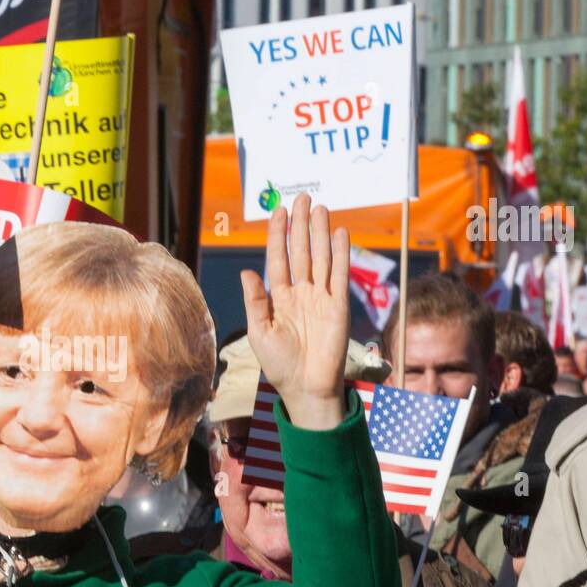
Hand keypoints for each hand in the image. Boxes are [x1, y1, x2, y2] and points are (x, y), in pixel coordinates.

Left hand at [240, 194, 349, 429]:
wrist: (306, 388)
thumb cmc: (279, 365)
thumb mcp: (259, 332)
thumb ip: (255, 301)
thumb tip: (246, 271)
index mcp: (278, 298)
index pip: (277, 259)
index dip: (277, 235)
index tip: (277, 211)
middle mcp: (301, 293)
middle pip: (300, 251)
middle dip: (299, 225)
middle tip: (301, 198)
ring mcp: (321, 297)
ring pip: (320, 257)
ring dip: (319, 232)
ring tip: (319, 207)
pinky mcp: (339, 306)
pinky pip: (340, 274)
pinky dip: (339, 254)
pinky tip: (338, 233)